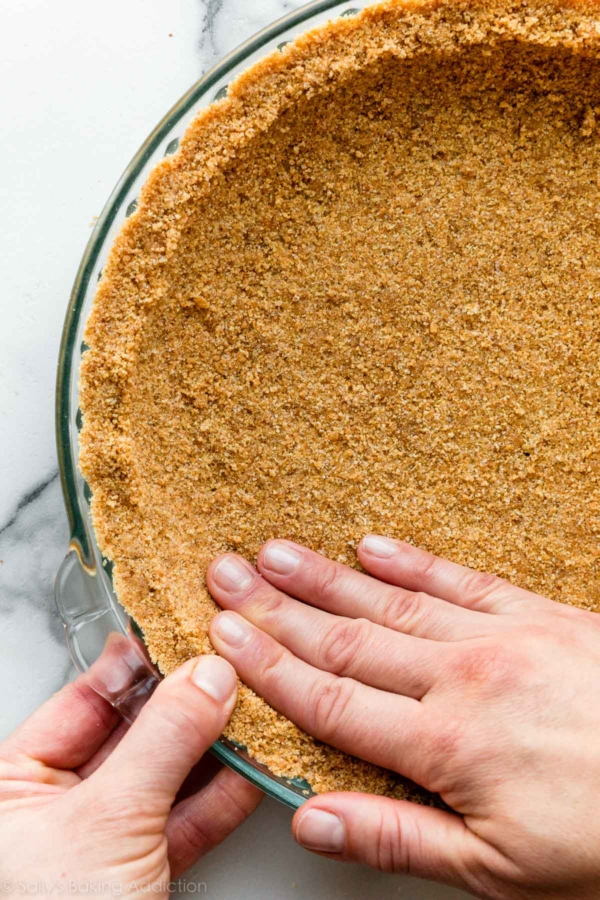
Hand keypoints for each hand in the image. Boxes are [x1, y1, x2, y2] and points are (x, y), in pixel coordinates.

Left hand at [0, 647, 260, 898]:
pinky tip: (249, 768)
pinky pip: (184, 823)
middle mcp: (53, 805)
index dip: (140, 663)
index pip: (85, 698)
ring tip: (251, 711)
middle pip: (132, 733)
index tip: (183, 634)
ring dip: (215, 749)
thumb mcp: (106, 821)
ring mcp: (99, 841)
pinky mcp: (139, 874)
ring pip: (165, 777)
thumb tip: (205, 680)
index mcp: (13, 782)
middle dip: (187, 704)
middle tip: (229, 669)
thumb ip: (162, 743)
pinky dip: (221, 799)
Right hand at [207, 536, 599, 898]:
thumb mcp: (499, 871)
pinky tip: (372, 546)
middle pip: (347, 641)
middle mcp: (462, 679)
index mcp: (446, 747)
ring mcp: (499, 637)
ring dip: (326, 577)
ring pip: (391, 602)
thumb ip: (398, 840)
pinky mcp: (537, 613)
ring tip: (275, 553)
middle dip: (276, 608)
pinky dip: (411, 563)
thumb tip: (314, 820)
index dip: (269, 668)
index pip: (331, 702)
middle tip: (225, 574)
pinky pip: (460, 580)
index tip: (224, 636)